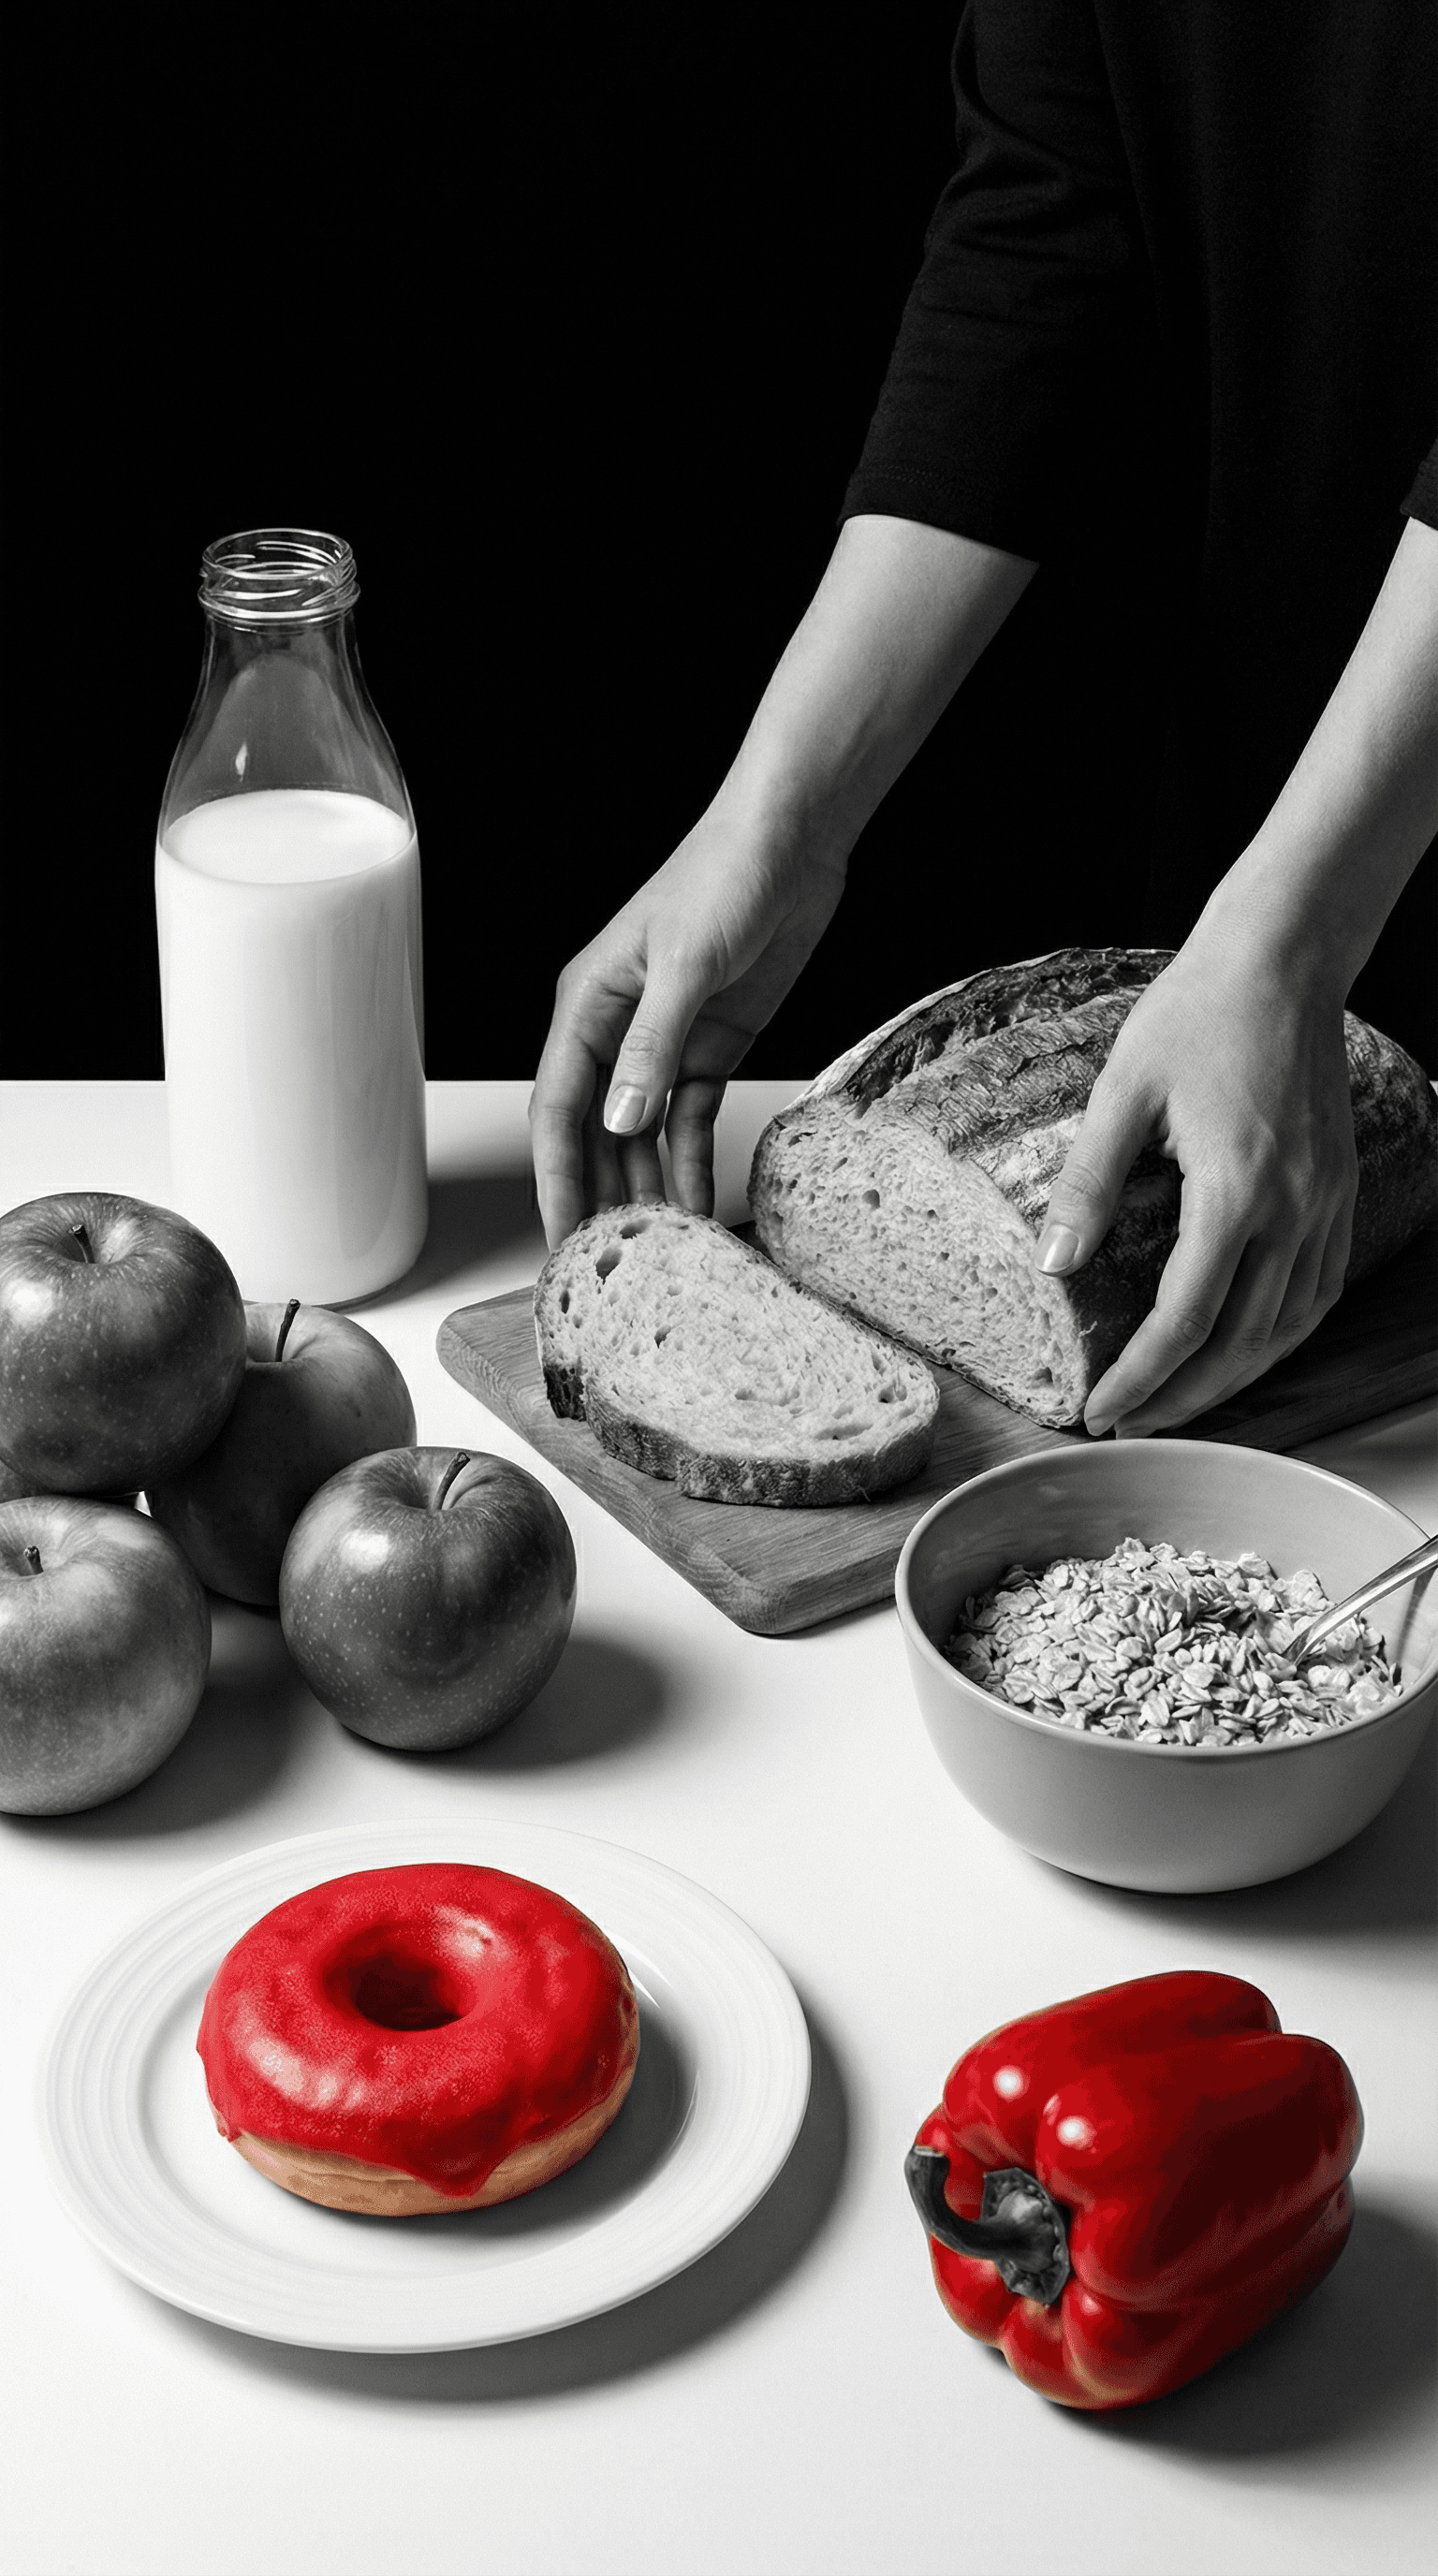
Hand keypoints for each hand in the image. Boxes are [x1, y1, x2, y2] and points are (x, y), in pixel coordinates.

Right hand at [528, 516, 1037, 1247]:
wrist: (797, 835)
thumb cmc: (728, 874)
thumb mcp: (687, 965)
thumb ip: (651, 1048)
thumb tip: (618, 1124)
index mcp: (586, 1004)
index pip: (558, 1108)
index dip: (555, 1176)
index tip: (561, 1235)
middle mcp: (616, 1028)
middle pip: (594, 1132)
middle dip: (594, 1197)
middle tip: (602, 1266)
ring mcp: (664, 1040)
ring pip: (641, 1134)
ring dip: (645, 1188)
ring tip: (654, 1252)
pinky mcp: (712, 1044)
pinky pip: (692, 1119)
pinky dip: (693, 1162)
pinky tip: (698, 1206)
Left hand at [1034, 935, 1358, 1435]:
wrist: (1285, 958)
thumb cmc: (1197, 1012)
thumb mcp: (1122, 1091)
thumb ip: (1088, 1182)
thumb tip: (1053, 1266)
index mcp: (1235, 1191)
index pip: (1184, 1320)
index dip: (1140, 1379)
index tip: (1097, 1411)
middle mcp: (1294, 1208)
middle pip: (1240, 1342)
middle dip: (1183, 1399)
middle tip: (1129, 1427)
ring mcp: (1327, 1201)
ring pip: (1289, 1326)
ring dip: (1235, 1377)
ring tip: (1179, 1403)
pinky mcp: (1343, 1188)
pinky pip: (1321, 1289)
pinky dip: (1282, 1335)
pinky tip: (1247, 1349)